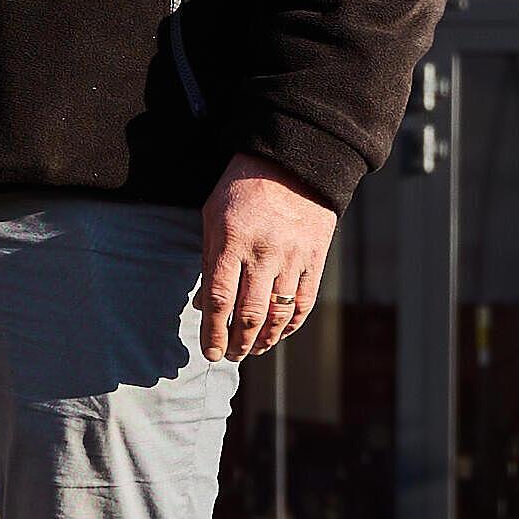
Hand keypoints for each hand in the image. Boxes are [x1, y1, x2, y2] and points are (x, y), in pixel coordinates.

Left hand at [198, 160, 337, 363]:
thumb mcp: (213, 216)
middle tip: (231, 355)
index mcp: (232, 241)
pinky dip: (291, 324)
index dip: (213, 333)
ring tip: (253, 349)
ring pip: (278, 314)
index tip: (210, 352)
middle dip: (238, 343)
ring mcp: (292, 256)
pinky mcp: (315, 258)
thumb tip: (203, 305)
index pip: (219, 300)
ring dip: (264, 340)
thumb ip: (208, 260)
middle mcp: (263, 252)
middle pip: (249, 314)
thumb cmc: (243, 189)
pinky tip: (278, 333)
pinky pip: (304, 302)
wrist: (293, 163)